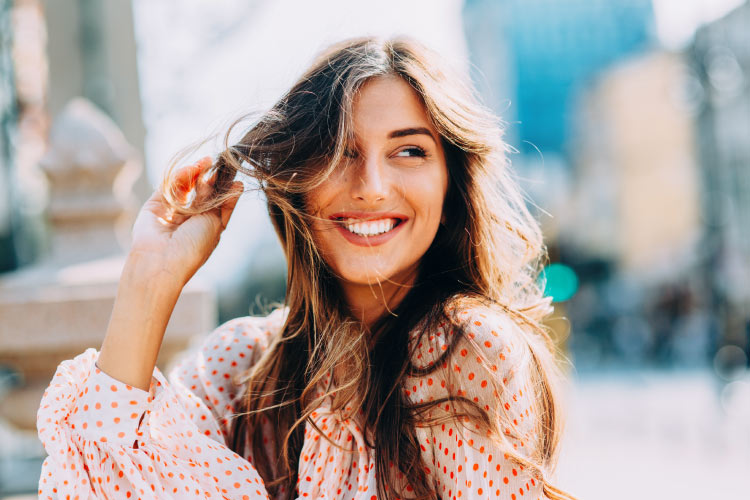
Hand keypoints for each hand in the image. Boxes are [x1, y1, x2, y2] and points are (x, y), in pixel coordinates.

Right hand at [128, 157, 242, 285]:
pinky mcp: (154, 207)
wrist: (162, 261)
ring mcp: (172, 214)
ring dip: (196, 174)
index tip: (237, 180)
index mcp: (208, 230)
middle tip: (220, 165)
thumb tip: (216, 177)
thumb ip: (213, 198)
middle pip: (203, 195)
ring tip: (206, 162)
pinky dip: (180, 177)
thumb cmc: (194, 246)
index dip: (228, 193)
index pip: (220, 207)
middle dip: (211, 180)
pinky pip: (168, 187)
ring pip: (185, 188)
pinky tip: (191, 169)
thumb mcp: (213, 221)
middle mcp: (190, 222)